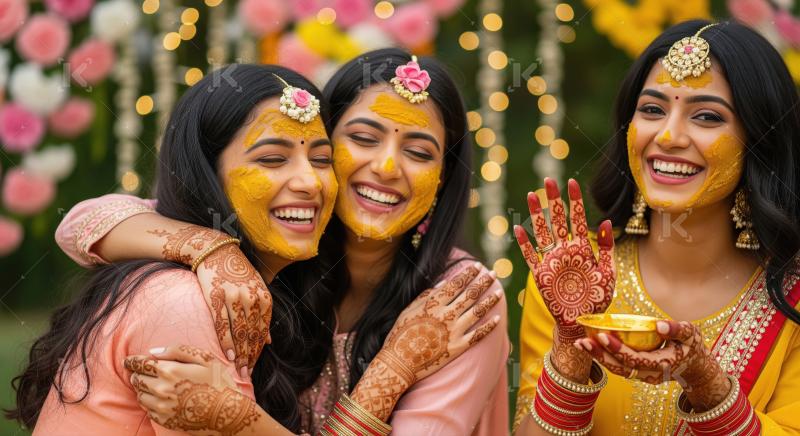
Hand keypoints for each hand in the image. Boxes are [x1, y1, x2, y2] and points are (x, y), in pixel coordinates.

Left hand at [124, 345, 260, 435]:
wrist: (227, 414)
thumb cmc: (218, 383)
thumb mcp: (205, 359)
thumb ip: (178, 350)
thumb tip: (153, 351)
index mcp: (170, 371)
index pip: (141, 364)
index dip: (132, 361)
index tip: (128, 360)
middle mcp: (161, 389)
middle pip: (137, 380)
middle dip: (136, 374)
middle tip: (141, 372)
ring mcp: (162, 407)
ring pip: (139, 396)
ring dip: (142, 389)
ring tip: (150, 385)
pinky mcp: (164, 420)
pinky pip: (147, 410)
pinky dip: (148, 402)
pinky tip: (159, 398)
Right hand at [196, 243, 271, 377]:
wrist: (216, 251)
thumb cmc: (237, 272)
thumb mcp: (256, 290)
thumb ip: (263, 315)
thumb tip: (269, 341)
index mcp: (264, 297)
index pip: (264, 330)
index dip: (259, 350)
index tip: (255, 365)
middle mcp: (252, 298)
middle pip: (252, 334)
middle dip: (250, 356)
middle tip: (247, 374)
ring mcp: (234, 299)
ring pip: (239, 332)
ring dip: (240, 353)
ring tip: (239, 369)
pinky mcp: (217, 299)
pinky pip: (223, 326)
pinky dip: (227, 342)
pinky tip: (228, 355)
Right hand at [351, 263, 502, 419]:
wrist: (399, 364)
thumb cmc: (399, 335)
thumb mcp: (408, 311)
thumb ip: (426, 296)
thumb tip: (444, 282)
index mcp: (433, 304)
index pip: (456, 284)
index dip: (468, 274)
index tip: (478, 266)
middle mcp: (446, 315)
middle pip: (470, 295)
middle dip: (483, 282)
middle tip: (494, 274)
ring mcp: (453, 332)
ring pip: (477, 312)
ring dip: (490, 300)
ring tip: (499, 292)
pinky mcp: (458, 348)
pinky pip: (478, 335)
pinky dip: (489, 326)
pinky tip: (497, 318)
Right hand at [514, 178, 614, 325]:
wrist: (582, 322)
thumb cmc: (597, 299)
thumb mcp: (608, 272)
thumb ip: (606, 247)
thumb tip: (605, 220)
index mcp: (582, 248)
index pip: (578, 219)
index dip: (575, 201)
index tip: (571, 182)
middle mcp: (565, 250)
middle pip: (557, 220)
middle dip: (554, 200)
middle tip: (549, 180)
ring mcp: (551, 260)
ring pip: (542, 232)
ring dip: (536, 214)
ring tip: (531, 195)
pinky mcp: (540, 274)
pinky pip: (530, 255)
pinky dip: (524, 243)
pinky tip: (518, 229)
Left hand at [576, 320, 730, 410]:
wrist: (695, 367)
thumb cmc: (692, 347)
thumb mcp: (691, 335)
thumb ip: (677, 329)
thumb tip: (659, 325)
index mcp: (662, 364)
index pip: (636, 359)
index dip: (618, 349)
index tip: (603, 336)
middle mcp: (649, 374)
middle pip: (621, 367)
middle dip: (601, 355)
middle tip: (583, 341)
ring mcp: (642, 376)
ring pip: (617, 369)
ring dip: (598, 357)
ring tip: (580, 344)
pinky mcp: (637, 373)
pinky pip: (618, 366)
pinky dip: (603, 357)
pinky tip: (590, 345)